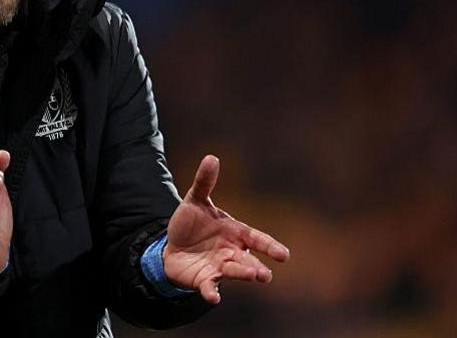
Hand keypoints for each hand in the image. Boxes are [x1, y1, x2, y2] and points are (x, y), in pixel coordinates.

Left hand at [163, 155, 289, 303]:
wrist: (172, 245)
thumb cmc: (191, 223)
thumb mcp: (195, 200)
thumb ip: (205, 182)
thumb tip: (211, 157)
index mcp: (235, 232)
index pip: (256, 238)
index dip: (269, 246)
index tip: (283, 255)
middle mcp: (232, 252)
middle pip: (248, 260)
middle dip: (257, 268)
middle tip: (266, 275)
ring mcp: (219, 267)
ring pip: (233, 273)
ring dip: (243, 276)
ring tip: (256, 278)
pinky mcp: (203, 280)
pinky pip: (209, 287)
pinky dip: (211, 292)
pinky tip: (214, 298)